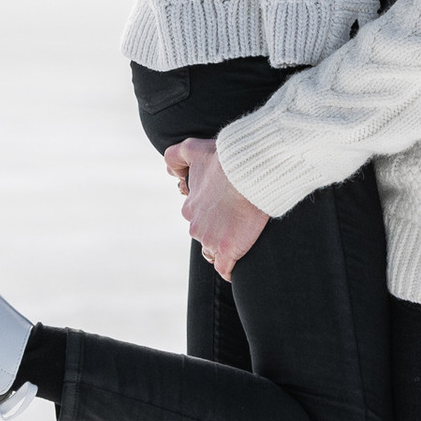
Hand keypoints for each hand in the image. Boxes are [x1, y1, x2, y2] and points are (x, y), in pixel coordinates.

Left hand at [167, 138, 269, 283]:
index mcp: (190, 207)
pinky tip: (236, 265)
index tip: (225, 209)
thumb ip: (175, 157)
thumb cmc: (225, 159)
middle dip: (217, 232)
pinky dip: (229, 270)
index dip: (211, 214)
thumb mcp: (195, 149)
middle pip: (204, 236)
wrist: (249, 171)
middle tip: (235, 222)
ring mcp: (210, 240)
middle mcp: (195, 226)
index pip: (196, 218)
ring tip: (238, 241)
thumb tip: (170, 172)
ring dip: (222, 249)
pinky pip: (225, 270)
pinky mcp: (227, 251)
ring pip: (213, 252)